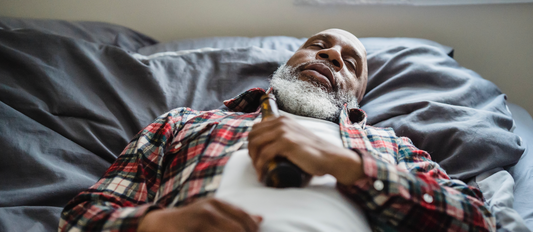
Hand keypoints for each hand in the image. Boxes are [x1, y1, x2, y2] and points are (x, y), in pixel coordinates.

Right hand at [138, 198, 261, 231]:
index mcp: (216, 203)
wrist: (160, 224)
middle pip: (238, 230)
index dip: (252, 230)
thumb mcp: (212, 212)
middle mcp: (208, 211)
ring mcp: (198, 223)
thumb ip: (235, 215)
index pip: (245, 219)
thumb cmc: (191, 220)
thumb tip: (261, 220)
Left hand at [247, 115, 364, 185]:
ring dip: (254, 160)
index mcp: (281, 119)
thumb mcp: (295, 136)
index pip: (256, 128)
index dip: (252, 143)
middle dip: (250, 152)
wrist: (330, 157)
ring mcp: (283, 131)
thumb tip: (270, 144)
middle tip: (257, 165)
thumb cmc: (313, 151)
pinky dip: (260, 166)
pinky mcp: (286, 142)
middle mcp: (281, 122)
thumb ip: (285, 134)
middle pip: (253, 135)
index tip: (255, 156)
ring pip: (256, 144)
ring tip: (259, 170)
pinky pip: (264, 154)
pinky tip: (261, 174)